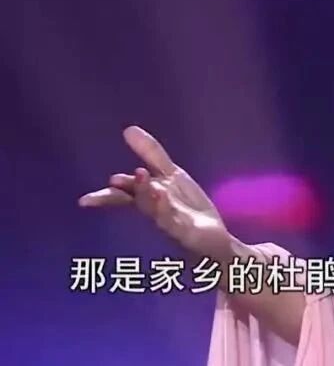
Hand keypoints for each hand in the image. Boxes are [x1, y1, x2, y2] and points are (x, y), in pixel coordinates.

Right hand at [79, 126, 234, 262]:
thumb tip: (128, 129)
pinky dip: (169, 211)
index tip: (84, 202)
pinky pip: (177, 222)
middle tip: (115, 179)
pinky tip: (164, 198)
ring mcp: (172, 223)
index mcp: (149, 197)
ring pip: (157, 211)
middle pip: (139, 201)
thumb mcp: (170, 175)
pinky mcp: (188, 232)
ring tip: (144, 178)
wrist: (213, 239)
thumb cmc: (186, 207)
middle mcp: (157, 211)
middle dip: (129, 191)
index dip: (104, 198)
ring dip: (149, 197)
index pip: (124, 197)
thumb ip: (151, 154)